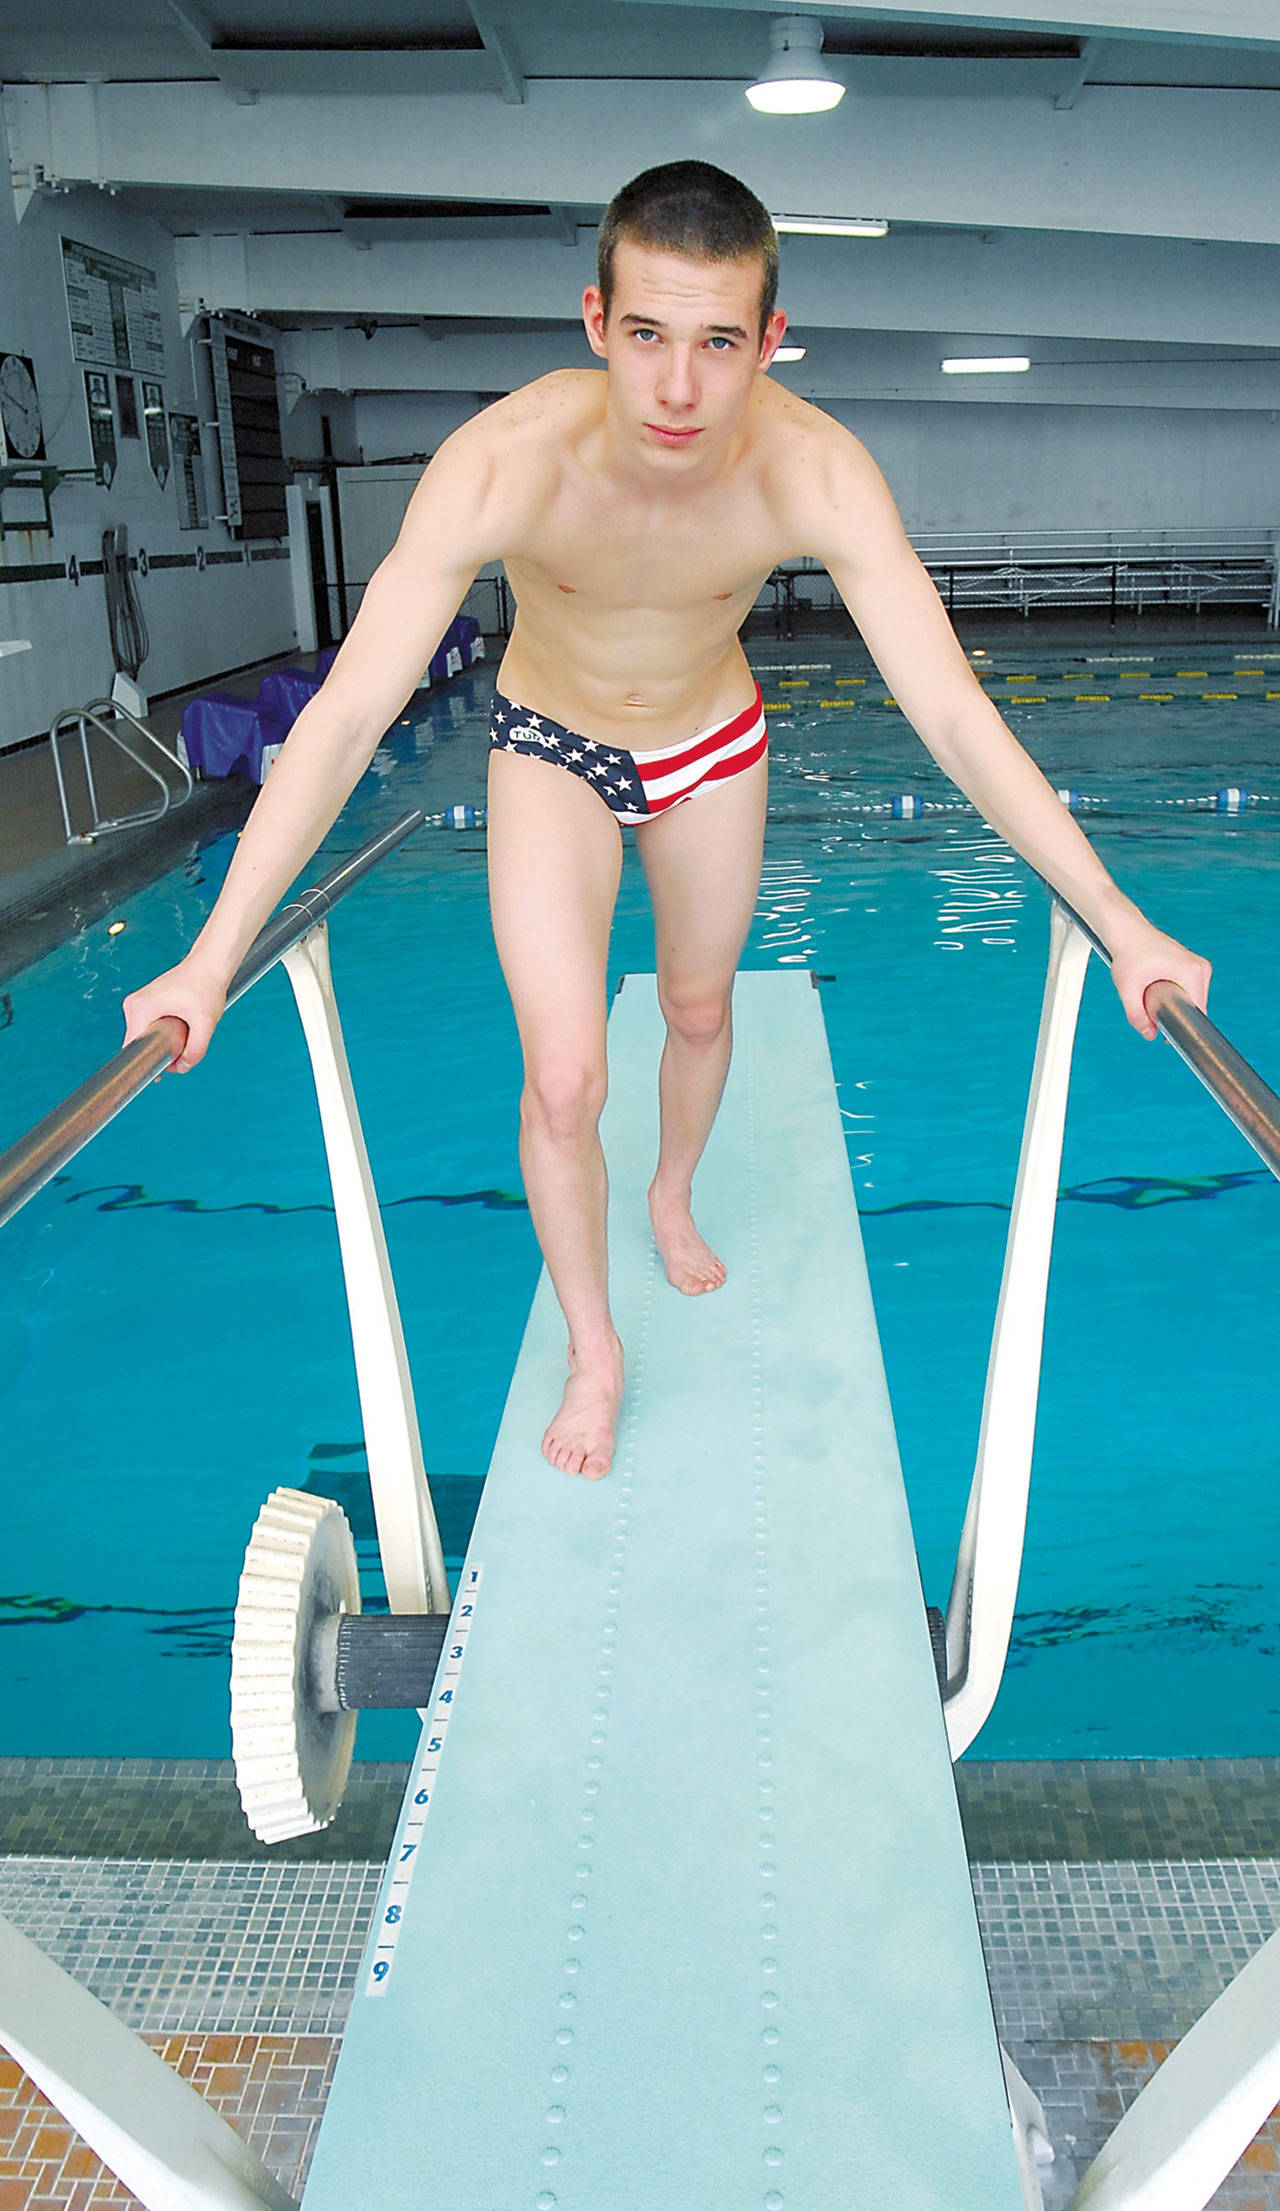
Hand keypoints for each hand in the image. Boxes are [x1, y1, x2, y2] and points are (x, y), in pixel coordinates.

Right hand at [121, 959, 228, 1072]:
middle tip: (183, 1050)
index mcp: (141, 1008)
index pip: (133, 1047)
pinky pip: (147, 1026)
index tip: (158, 1075)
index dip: (145, 1064)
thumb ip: (196, 1050)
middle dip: (158, 1053)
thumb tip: (181, 1068)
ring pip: (144, 1035)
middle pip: (139, 1043)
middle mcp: (133, 1005)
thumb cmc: (207, 988)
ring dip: (161, 1042)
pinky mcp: (144, 1002)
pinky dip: (161, 1033)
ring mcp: (137, 1002)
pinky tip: (178, 1029)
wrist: (209, 964)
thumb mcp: (206, 1022)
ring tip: (184, 1033)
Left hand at [1109, 926, 1210, 1040]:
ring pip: (1194, 999)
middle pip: (1196, 1006)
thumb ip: (1136, 1015)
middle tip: (1154, 1016)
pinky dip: (1178, 996)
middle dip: (1177, 1015)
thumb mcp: (1127, 988)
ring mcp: (1199, 966)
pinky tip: (1160, 994)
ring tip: (1154, 1000)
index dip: (1185, 1027)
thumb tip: (1150, 1035)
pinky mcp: (1193, 965)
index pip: (1198, 1011)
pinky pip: (1191, 990)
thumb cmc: (1128, 954)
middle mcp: (1201, 968)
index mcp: (1192, 973)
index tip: (1170, 1037)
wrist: (1127, 931)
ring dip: (1177, 1005)